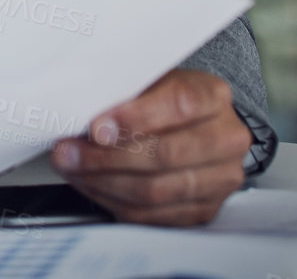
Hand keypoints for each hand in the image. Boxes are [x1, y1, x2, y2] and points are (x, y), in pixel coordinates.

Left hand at [50, 68, 251, 225]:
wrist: (195, 126)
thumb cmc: (163, 99)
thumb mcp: (148, 81)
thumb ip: (124, 93)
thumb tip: (82, 111)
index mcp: (213, 96)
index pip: (180, 105)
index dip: (135, 118)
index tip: (97, 127)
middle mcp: (226, 139)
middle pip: (166, 154)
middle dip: (107, 157)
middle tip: (69, 152)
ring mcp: (220, 178)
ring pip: (156, 190)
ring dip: (104, 182)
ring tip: (73, 169)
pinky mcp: (205, 209)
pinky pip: (154, 215)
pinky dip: (115, 202)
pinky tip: (92, 186)